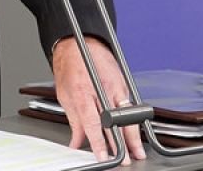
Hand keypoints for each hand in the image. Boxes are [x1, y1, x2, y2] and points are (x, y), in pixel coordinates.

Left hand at [52, 35, 145, 163]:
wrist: (78, 43)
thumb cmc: (69, 67)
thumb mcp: (64, 95)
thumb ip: (74, 121)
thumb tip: (76, 141)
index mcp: (82, 93)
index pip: (93, 123)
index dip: (99, 143)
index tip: (103, 156)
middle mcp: (100, 89)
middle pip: (115, 121)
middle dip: (122, 143)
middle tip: (128, 159)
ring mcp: (114, 85)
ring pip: (128, 115)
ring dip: (134, 135)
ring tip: (137, 150)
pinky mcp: (123, 83)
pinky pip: (130, 105)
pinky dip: (133, 120)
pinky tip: (135, 131)